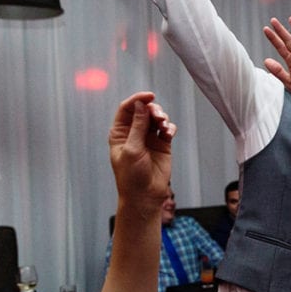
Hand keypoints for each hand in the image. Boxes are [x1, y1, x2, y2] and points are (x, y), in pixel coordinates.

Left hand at [108, 92, 174, 211]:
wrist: (144, 196)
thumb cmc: (131, 177)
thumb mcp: (132, 149)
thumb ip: (138, 126)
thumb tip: (141, 105)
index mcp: (120, 133)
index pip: (127, 109)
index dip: (138, 100)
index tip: (149, 96)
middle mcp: (134, 133)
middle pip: (144, 110)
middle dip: (153, 109)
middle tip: (159, 116)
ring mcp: (148, 138)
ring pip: (157, 118)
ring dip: (162, 117)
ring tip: (164, 126)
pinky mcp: (162, 144)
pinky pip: (167, 129)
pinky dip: (170, 127)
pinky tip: (169, 133)